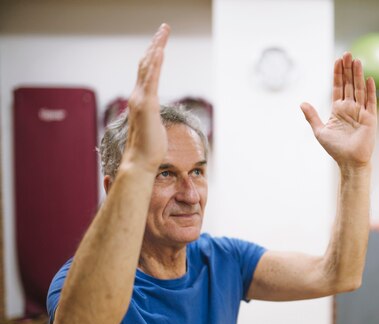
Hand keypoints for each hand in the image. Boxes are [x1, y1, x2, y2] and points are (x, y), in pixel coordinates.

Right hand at [124, 23, 169, 172]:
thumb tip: (155, 119)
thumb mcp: (153, 127)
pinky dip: (155, 64)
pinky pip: (151, 80)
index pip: (147, 73)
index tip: (159, 42)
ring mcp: (141, 100)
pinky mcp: (147, 106)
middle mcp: (138, 97)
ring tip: (162, 32)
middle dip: (154, 44)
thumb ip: (152, 118)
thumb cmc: (148, 149)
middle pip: (146, 64)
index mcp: (140, 101)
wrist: (140, 162)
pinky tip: (159, 51)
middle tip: (162, 29)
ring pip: (148, 67)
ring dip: (156, 48)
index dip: (152, 56)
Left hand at [300, 52, 376, 170]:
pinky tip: (369, 79)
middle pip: (349, 84)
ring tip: (357, 60)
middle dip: (348, 69)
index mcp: (338, 109)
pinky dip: (370, 90)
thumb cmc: (335, 149)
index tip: (338, 60)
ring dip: (358, 75)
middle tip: (347, 53)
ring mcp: (361, 112)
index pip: (338, 87)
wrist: (349, 162)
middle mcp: (350, 108)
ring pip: (359, 89)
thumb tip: (301, 103)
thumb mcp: (320, 131)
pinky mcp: (370, 118)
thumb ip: (312, 116)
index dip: (338, 74)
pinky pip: (370, 101)